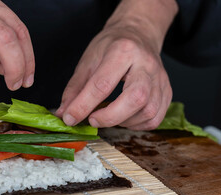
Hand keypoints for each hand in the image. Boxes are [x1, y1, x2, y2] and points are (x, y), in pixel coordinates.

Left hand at [56, 0, 177, 129]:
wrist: (138, 34)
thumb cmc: (111, 47)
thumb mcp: (88, 61)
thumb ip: (75, 89)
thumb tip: (64, 114)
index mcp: (123, 51)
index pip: (103, 84)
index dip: (83, 105)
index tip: (70, 118)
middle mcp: (146, 64)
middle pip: (135, 98)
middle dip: (110, 117)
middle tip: (92, 120)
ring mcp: (160, 79)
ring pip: (148, 112)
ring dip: (122, 122)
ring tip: (108, 115)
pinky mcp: (167, 91)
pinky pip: (155, 118)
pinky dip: (136, 125)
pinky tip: (124, 117)